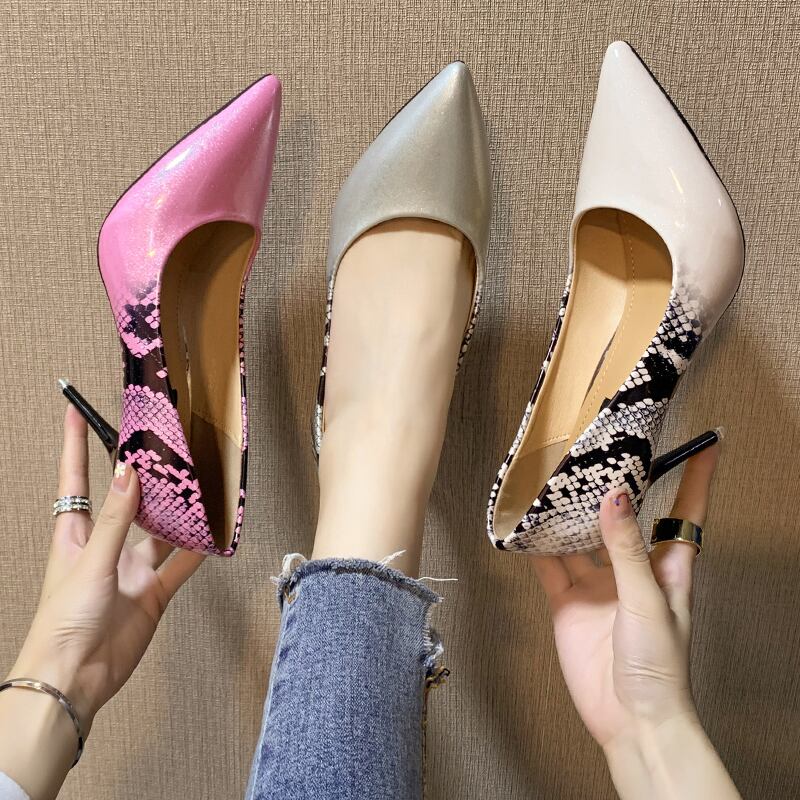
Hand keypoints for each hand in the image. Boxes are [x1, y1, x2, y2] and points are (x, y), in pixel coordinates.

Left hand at [0, 405, 203, 797]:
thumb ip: (115, 518)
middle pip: (127, 500)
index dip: (76, 446)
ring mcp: (130, 569)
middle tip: (164, 444)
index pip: (76, 479)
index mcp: (75, 534)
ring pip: (160, 530)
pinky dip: (198, 552)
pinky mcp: (152, 593)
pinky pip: (181, 565)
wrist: (75, 678)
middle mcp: (104, 547)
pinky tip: (214, 535)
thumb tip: (129, 473)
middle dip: (143, 474)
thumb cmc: (62, 622)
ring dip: (177, 512)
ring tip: (198, 484)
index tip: (77, 412)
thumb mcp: (88, 562)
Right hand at [534, 444, 739, 797]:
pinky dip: (535, 548)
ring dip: (567, 513)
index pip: (687, 511)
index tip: (708, 442)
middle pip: (624, 517)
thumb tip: (613, 499)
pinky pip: (549, 567)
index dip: (697, 476)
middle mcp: (633, 569)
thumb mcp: (647, 600)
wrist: (630, 720)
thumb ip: (626, 549)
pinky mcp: (569, 603)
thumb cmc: (660, 668)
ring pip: (580, 537)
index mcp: (669, 566)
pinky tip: (524, 528)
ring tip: (551, 480)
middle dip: (614, 486)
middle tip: (600, 449)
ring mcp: (599, 585)